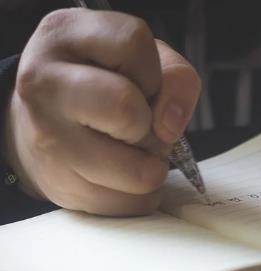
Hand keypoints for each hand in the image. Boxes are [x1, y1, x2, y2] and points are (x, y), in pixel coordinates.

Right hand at [0, 9, 200, 215]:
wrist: (44, 126)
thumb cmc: (105, 85)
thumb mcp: (143, 60)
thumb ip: (175, 78)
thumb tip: (170, 126)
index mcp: (65, 36)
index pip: (133, 45)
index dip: (153, 70)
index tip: (140, 83)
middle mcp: (44, 85)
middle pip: (128, 111)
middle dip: (150, 124)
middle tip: (138, 123)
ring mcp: (49, 141)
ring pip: (139, 172)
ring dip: (151, 165)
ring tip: (130, 149)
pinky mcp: (63, 189)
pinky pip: (134, 204)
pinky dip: (141, 193)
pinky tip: (119, 173)